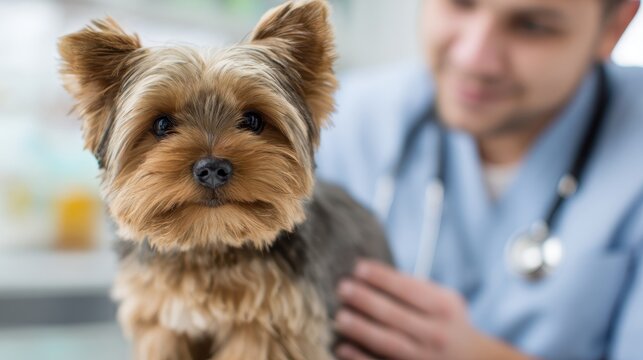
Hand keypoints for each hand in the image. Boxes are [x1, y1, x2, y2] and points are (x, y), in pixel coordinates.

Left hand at [333, 260, 531, 359]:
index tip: (358, 267)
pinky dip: (361, 358)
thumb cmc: (449, 321)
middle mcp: (435, 332)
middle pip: (395, 314)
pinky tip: (342, 348)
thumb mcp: (445, 300)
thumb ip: (417, 288)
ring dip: (361, 329)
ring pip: (388, 342)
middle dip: (366, 300)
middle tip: (343, 287)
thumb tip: (373, 274)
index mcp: (443, 307)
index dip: (382, 277)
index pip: (408, 288)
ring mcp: (424, 356)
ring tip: (340, 317)